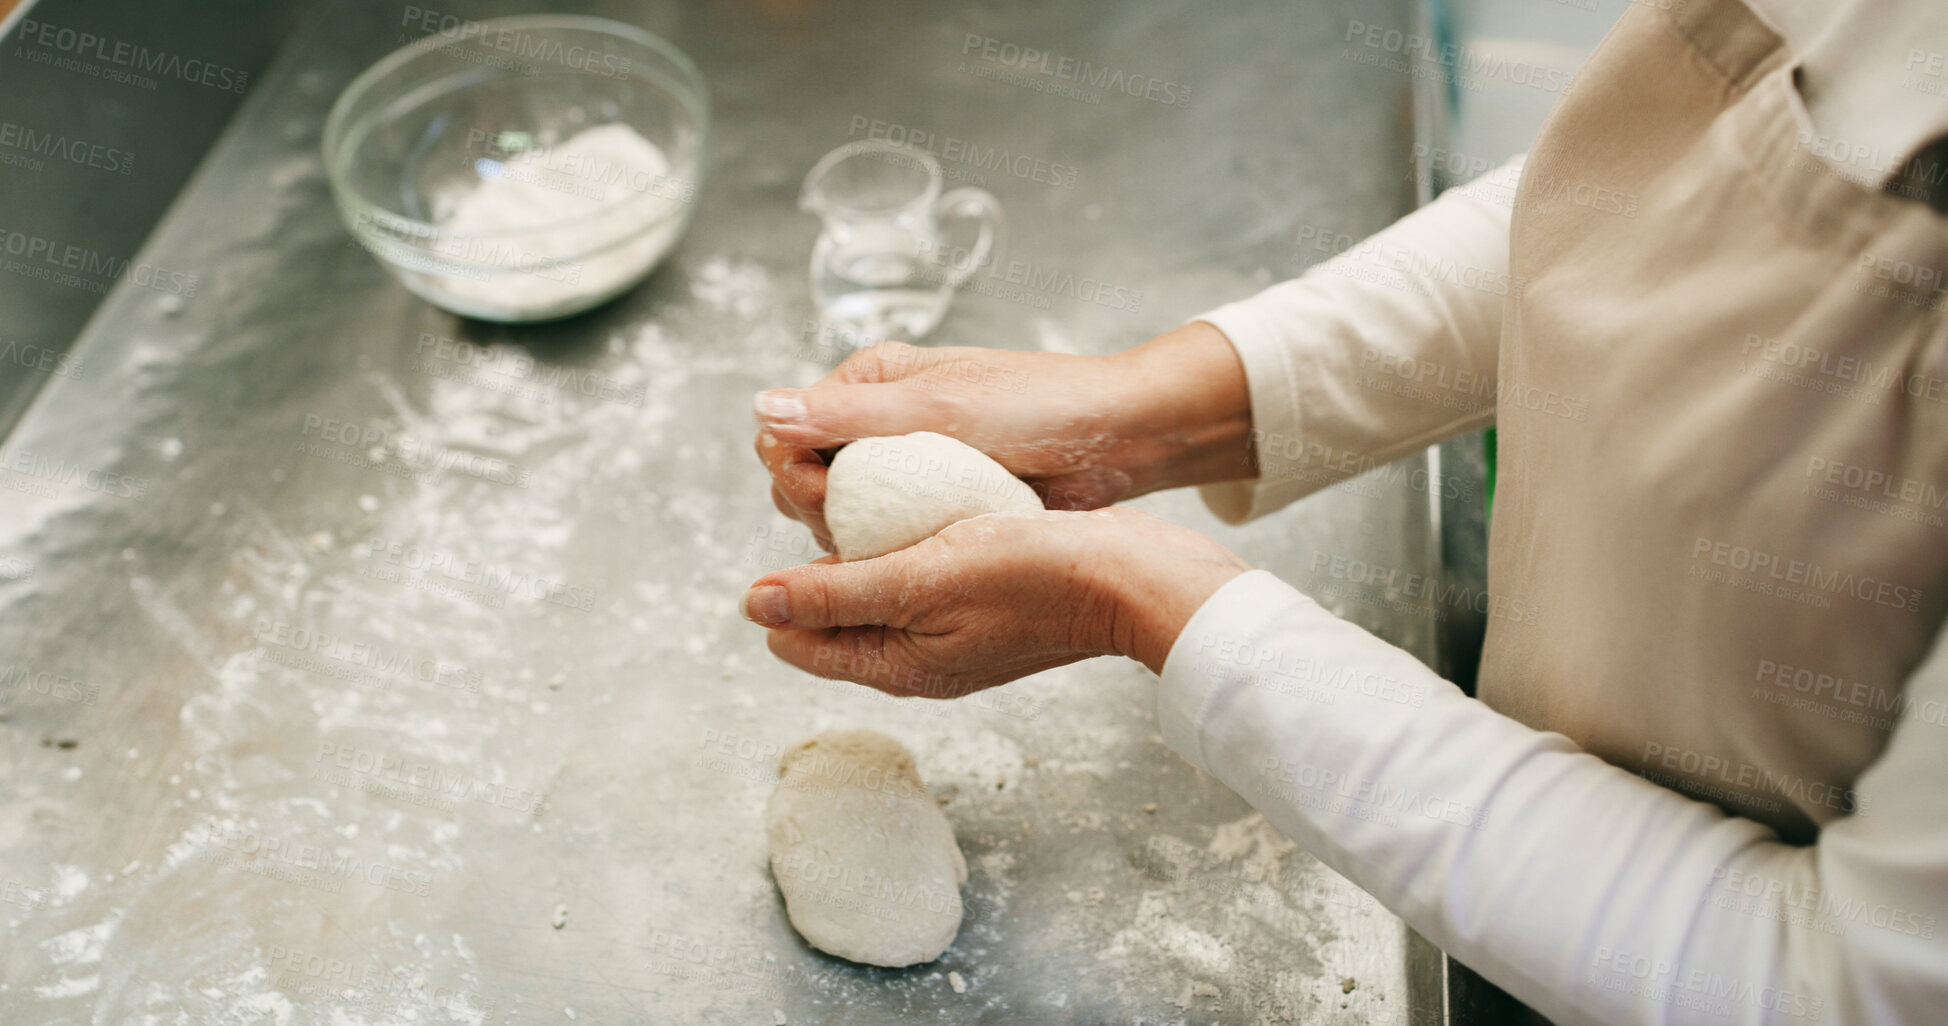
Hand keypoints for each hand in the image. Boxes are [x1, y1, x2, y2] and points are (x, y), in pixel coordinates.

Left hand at [740, 506, 1251, 693]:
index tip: (806, 519)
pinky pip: (923, 569)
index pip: (798, 639)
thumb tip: (755, 605)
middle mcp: (919, 658)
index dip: (784, 582)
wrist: (1136, 576)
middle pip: (835, 609)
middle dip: (824, 557)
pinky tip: (926, 500)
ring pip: (878, 583)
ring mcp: (952, 631)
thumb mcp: (922, 579)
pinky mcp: (983, 601)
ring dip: (868, 540)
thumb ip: (836, 594)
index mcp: (896, 667)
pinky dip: (912, 537)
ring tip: (880, 491)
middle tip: (839, 491)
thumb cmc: (1037, 577)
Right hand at [754, 323, 1254, 550]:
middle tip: (858, 528)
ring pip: (844, 515)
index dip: (791, 469)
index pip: (789, 430)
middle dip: (819, 508)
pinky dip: (889, 552)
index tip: (820, 496)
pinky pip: (889, 537)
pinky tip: (909, 564)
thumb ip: (852, 416)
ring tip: (894, 542)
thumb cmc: (1042, 406)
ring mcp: (908, 468)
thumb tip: (763, 409)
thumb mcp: (943, 409)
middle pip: (805, 477)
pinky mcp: (935, 507)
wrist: (1123, 439)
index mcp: (871, 382)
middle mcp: (880, 422)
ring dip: (853, 536)